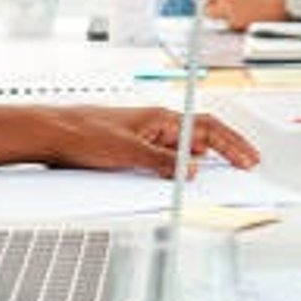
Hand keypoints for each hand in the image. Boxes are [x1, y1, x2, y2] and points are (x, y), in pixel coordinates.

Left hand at [45, 105, 259, 177]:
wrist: (52, 135)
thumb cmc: (83, 132)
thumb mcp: (127, 152)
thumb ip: (161, 162)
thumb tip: (190, 170)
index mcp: (160, 118)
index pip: (207, 127)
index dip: (231, 143)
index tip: (248, 158)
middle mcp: (156, 127)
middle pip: (200, 138)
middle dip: (226, 152)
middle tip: (246, 166)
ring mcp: (146, 140)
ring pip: (184, 151)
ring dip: (203, 163)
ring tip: (222, 176)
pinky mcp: (134, 153)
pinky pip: (166, 162)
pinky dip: (180, 171)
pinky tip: (183, 182)